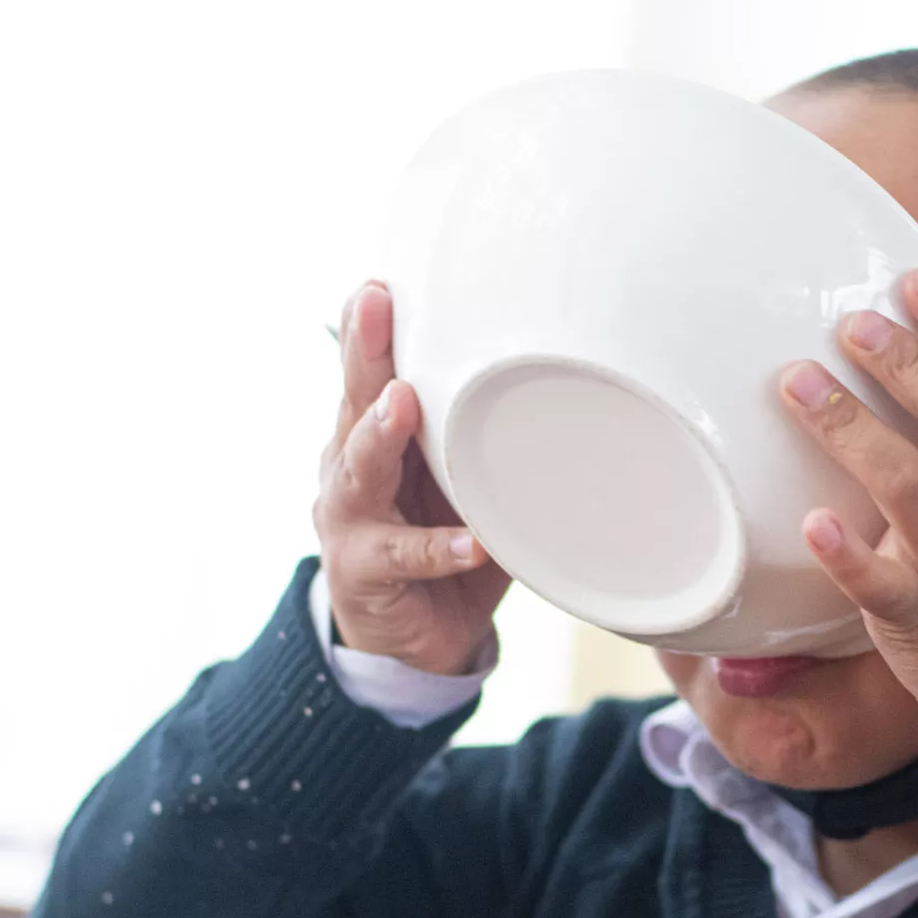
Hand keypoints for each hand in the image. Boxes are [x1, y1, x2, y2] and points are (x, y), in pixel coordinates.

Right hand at [313, 281, 510, 674]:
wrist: (413, 639)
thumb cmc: (440, 541)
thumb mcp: (465, 482)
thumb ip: (490, 440)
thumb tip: (570, 390)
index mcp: (374, 435)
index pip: (369, 371)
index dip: (371, 325)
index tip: (383, 279)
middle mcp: (348, 467)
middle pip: (354, 401)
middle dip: (366, 350)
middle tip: (377, 303)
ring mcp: (347, 519)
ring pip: (359, 470)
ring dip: (381, 434)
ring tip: (403, 405)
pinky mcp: (361, 572)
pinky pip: (400, 557)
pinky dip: (437, 548)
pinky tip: (467, 544)